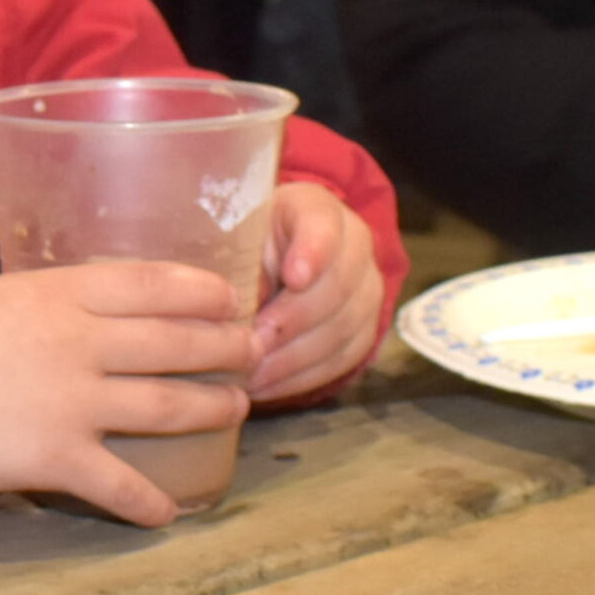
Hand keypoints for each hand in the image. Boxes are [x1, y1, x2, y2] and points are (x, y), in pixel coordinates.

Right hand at [0, 262, 259, 527]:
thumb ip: (36, 300)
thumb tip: (62, 306)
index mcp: (60, 294)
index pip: (151, 285)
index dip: (199, 291)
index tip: (227, 296)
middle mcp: (82, 345)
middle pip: (174, 343)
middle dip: (223, 347)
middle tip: (250, 352)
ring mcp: (77, 404)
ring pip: (166, 406)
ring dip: (209, 407)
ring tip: (234, 406)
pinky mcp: (61, 458)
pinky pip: (121, 486)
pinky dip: (149, 501)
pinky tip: (170, 511)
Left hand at [249, 183, 382, 403]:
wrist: (275, 253)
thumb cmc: (242, 238)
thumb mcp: (231, 232)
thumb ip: (233, 255)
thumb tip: (228, 302)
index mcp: (315, 208)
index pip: (324, 225)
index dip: (313, 252)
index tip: (292, 277)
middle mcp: (353, 244)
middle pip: (338, 286)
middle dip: (294, 320)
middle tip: (252, 342)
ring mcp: (367, 288)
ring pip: (344, 328)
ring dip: (295, 357)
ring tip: (252, 374)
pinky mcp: (366, 328)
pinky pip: (344, 358)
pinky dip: (303, 376)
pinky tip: (267, 386)